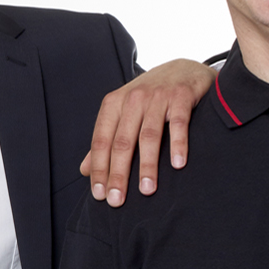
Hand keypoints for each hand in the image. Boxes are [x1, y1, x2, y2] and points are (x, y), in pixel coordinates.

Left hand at [81, 59, 214, 206]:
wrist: (184, 68)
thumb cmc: (150, 96)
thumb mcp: (123, 113)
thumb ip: (106, 140)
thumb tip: (85, 170)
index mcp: (114, 104)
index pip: (101, 141)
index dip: (99, 169)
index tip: (99, 194)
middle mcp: (133, 99)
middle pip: (122, 142)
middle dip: (118, 173)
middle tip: (117, 200)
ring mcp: (157, 97)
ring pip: (148, 135)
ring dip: (147, 165)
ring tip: (147, 190)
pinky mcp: (181, 96)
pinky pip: (177, 123)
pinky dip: (177, 144)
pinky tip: (177, 164)